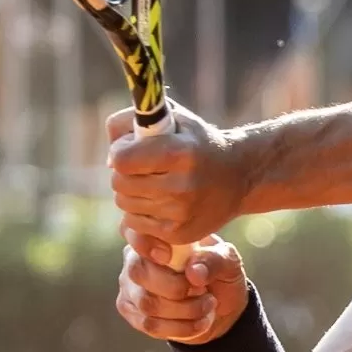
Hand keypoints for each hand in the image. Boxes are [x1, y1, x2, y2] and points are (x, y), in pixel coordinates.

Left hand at [107, 103, 248, 246]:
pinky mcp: (179, 234)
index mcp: (180, 152)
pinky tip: (160, 201)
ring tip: (154, 183)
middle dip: (124, 174)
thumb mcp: (172, 117)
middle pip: (119, 184)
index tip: (132, 150)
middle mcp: (182, 185)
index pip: (122, 160)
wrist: (240, 176)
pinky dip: (140, 212)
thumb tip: (111, 160)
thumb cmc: (197, 142)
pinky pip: (135, 224)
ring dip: (131, 193)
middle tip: (143, 168)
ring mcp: (181, 213)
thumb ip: (130, 121)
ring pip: (125, 204)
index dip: (121, 153)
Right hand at [114, 234, 249, 344]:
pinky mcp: (134, 314)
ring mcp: (130, 287)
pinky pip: (150, 325)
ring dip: (184, 310)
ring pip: (146, 303)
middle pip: (138, 273)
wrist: (220, 308)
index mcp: (154, 237)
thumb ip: (214, 260)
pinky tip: (200, 322)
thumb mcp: (228, 261)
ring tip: (208, 305)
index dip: (146, 245)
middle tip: (203, 290)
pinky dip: (181, 328)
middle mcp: (135, 259)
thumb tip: (193, 272)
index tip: (169, 257)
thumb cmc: (218, 273)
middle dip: (175, 288)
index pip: (133, 233)